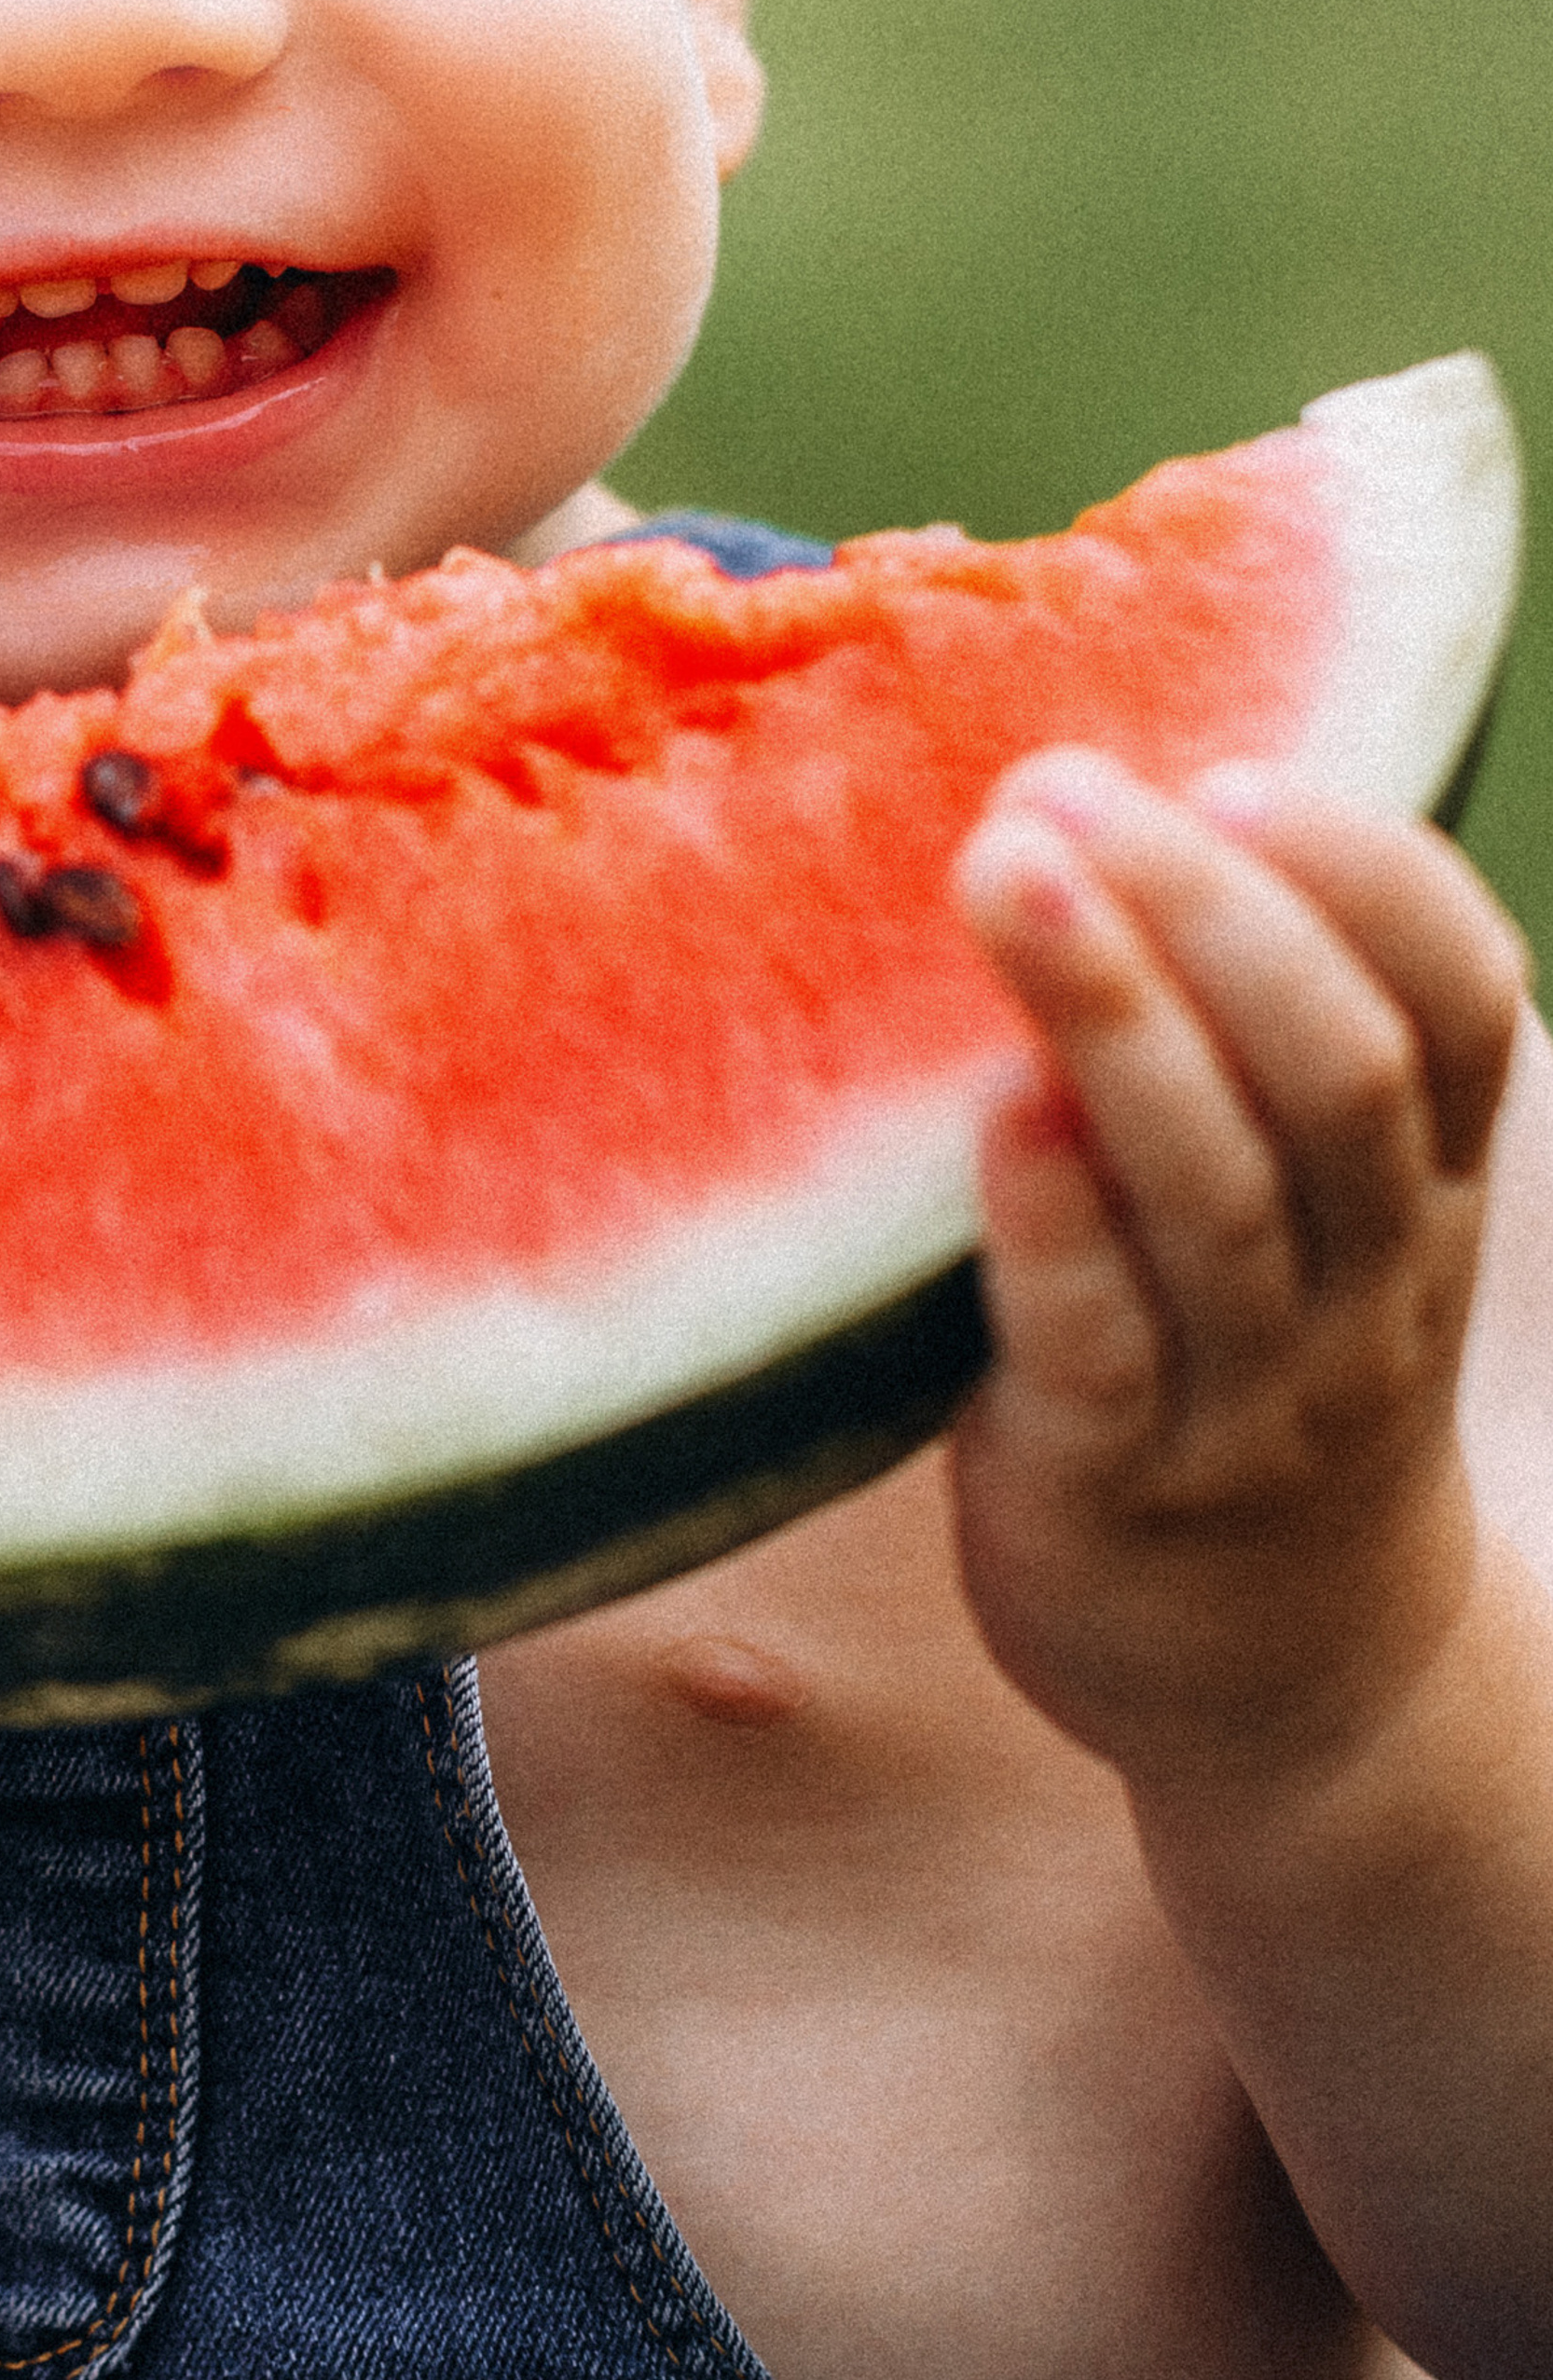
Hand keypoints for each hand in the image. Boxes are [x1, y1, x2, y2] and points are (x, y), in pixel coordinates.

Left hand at [947, 751, 1530, 1799]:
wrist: (1292, 1684)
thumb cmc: (1262, 1361)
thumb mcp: (1328, 1205)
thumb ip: (1264, 1030)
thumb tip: (1101, 795)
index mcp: (1425, 1186)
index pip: (1458, 996)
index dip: (1361, 869)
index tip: (1232, 767)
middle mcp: (1365, 1284)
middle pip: (1334, 1069)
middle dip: (1207, 907)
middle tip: (1061, 784)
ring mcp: (1250, 1397)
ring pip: (1216, 1191)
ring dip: (1113, 1012)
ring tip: (1005, 867)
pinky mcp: (1110, 1488)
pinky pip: (1096, 1341)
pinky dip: (1051, 1217)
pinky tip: (994, 1103)